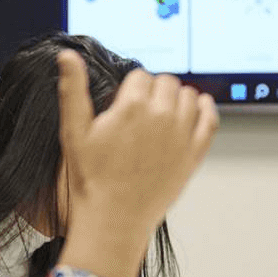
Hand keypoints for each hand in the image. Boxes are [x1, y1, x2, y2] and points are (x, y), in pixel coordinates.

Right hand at [55, 52, 218, 276]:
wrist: (112, 220)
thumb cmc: (91, 180)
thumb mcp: (74, 131)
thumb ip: (72, 89)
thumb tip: (67, 56)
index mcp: (132, 106)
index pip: (140, 76)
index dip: (130, 89)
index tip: (123, 105)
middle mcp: (162, 116)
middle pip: (166, 82)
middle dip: (153, 92)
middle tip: (140, 113)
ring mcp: (182, 135)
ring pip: (190, 95)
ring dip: (177, 99)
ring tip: (162, 115)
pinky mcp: (194, 154)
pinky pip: (210, 119)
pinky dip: (206, 109)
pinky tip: (197, 109)